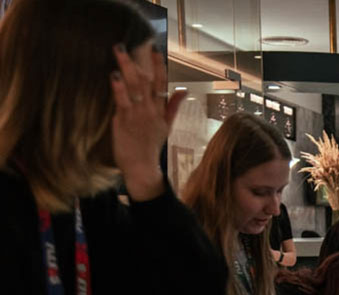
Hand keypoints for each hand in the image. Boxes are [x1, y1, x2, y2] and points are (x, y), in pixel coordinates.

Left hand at [110, 44, 185, 200]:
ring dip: (126, 68)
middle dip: (137, 61)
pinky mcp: (124, 121)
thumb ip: (174, 106)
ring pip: (134, 88)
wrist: (142, 167)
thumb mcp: (166, 126)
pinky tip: (114, 75)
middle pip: (146, 82)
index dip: (158, 67)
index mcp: (161, 111)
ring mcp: (138, 115)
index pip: (162, 84)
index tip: (154, 50)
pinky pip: (122, 101)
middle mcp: (151, 111)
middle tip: (126, 44)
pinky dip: (119, 88)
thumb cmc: (150, 146)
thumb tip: (184, 91)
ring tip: (117, 51)